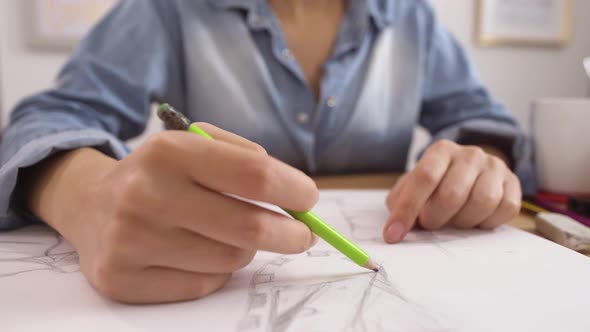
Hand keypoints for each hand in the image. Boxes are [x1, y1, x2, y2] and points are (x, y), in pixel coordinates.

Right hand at [26, 124, 317, 302]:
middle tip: (303, 234)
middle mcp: (145, 195)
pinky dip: (215, 271)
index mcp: (168, 152)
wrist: (89, 205)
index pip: (252, 174)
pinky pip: (202, 285)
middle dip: (290, 233)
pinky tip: (197, 252)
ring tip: (228, 233)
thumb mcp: (195, 145)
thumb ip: (244, 157)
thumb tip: (294, 195)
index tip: (309, 199)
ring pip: (230, 259)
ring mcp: (131, 241)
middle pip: (248, 226)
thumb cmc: (160, 174)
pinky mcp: (124, 279)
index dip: (292, 189)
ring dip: (245, 249)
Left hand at [383, 140, 520, 242]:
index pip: (424, 178)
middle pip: (452, 195)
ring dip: (462, 222)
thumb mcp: (411, 188)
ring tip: (453, 220)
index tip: (393, 234)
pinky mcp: (513, 183)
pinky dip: (486, 222)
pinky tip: (475, 219)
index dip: (407, 210)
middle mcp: (470, 154)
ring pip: (482, 202)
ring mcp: (495, 167)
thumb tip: (395, 229)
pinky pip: (504, 209)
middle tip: (430, 223)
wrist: (469, 173)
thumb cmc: (436, 184)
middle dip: (435, 218)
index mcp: (441, 150)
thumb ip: (400, 203)